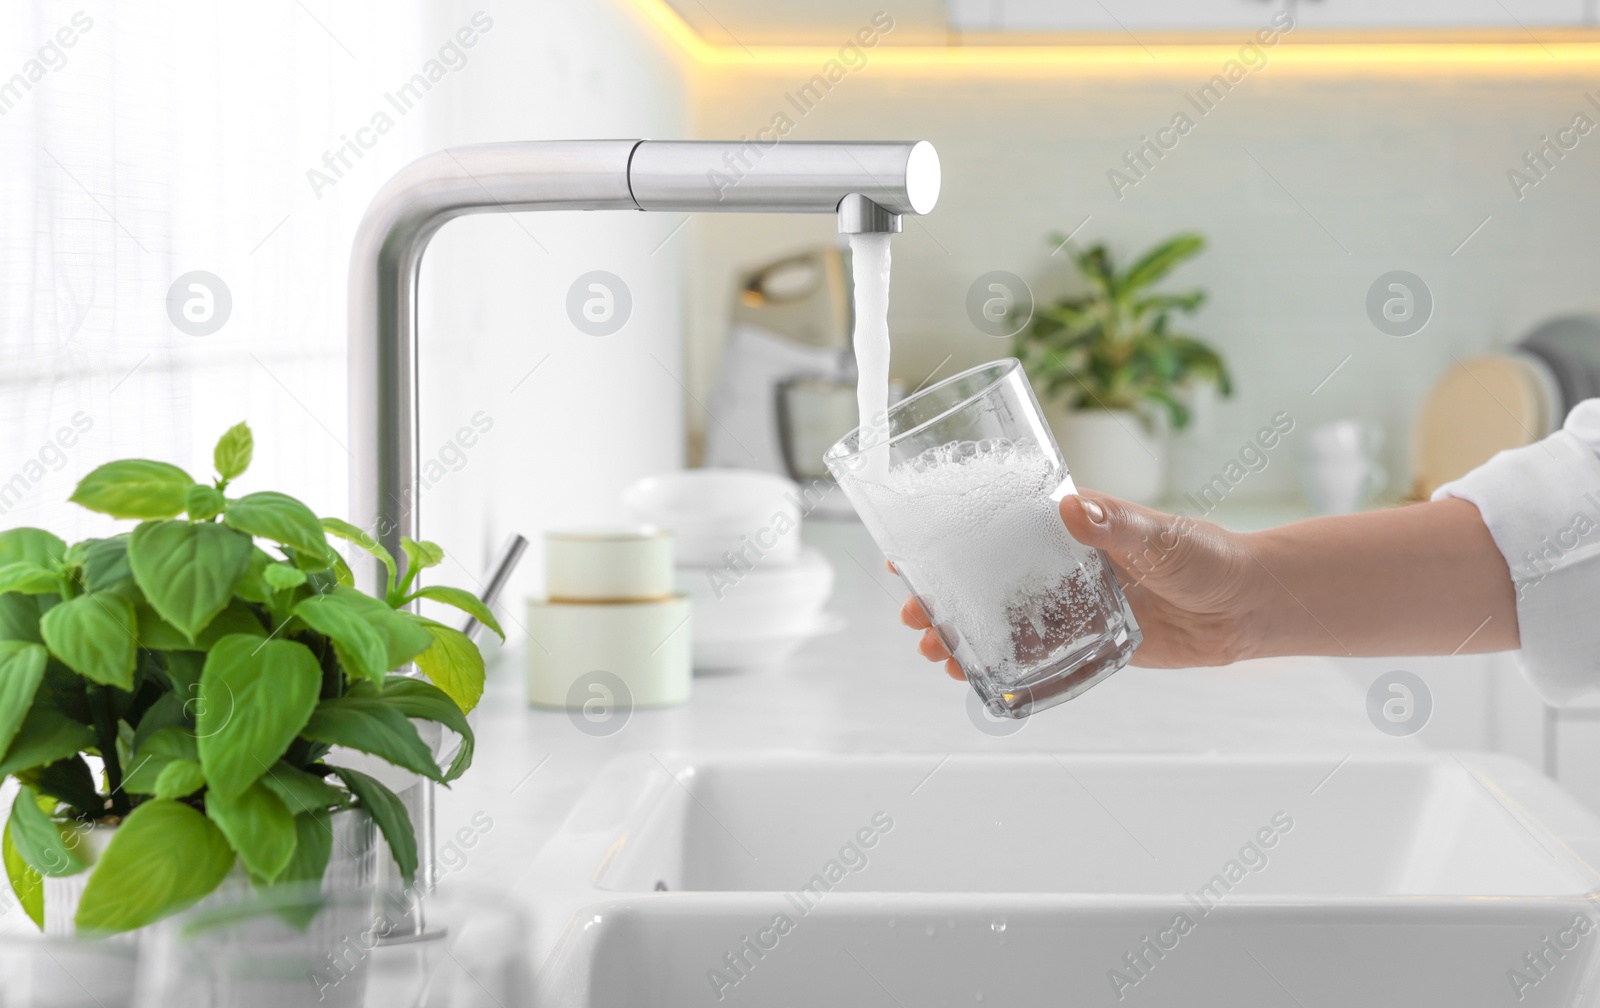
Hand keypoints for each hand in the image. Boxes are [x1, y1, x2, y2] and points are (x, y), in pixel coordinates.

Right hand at [900, 491, 1259, 675]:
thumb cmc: (1208, 557)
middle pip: (988, 576)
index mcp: (1072, 525)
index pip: (998, 526)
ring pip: (1003, 617)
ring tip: (933, 650)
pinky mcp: (1087, 640)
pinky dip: (1003, 663)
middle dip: (946, 594)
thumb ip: (1115, 525)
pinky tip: (973, 674)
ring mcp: (1071, 603)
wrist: (1245, 609)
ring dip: (965, 632)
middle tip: (913, 613)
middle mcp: (1063, 562)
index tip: (912, 551)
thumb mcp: (1160, 536)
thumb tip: (1070, 508)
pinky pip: (1036, 652)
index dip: (952, 538)